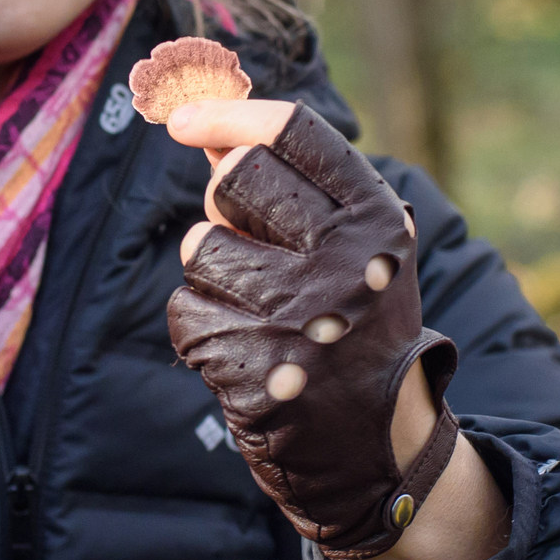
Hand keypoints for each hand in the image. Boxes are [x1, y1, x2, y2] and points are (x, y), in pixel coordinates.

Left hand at [163, 99, 477, 559]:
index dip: (226, 115)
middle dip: (224, 206)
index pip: (291, 132)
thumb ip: (282, 181)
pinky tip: (248, 353)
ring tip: (258, 308)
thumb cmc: (351, 321)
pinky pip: (186, 313)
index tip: (180, 121)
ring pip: (199, 247)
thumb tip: (200, 118)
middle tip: (250, 243)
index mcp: (379, 219)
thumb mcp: (347, 244)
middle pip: (235, 177)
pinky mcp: (259, 373)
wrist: (377, 444)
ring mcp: (304, 321)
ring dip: (212, 275)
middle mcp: (350, 262)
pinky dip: (203, 329)